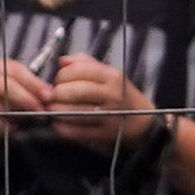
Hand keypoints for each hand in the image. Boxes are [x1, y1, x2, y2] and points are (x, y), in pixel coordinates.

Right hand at [0, 55, 54, 150]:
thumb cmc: (9, 100)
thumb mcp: (22, 87)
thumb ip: (34, 87)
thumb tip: (51, 94)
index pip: (17, 72)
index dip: (35, 85)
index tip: (49, 96)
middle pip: (6, 86)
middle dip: (27, 100)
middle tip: (41, 111)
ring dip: (16, 115)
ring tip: (27, 120)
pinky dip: (4, 127)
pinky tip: (14, 129)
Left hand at [44, 52, 163, 153]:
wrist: (143, 123)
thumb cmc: (121, 97)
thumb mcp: (110, 75)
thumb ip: (85, 64)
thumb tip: (62, 61)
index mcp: (112, 77)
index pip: (78, 70)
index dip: (61, 75)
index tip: (58, 81)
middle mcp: (112, 95)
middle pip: (73, 91)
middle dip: (55, 93)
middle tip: (51, 96)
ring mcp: (109, 116)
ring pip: (71, 111)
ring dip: (55, 110)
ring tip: (52, 109)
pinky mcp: (103, 134)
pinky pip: (74, 131)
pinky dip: (61, 127)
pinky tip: (58, 123)